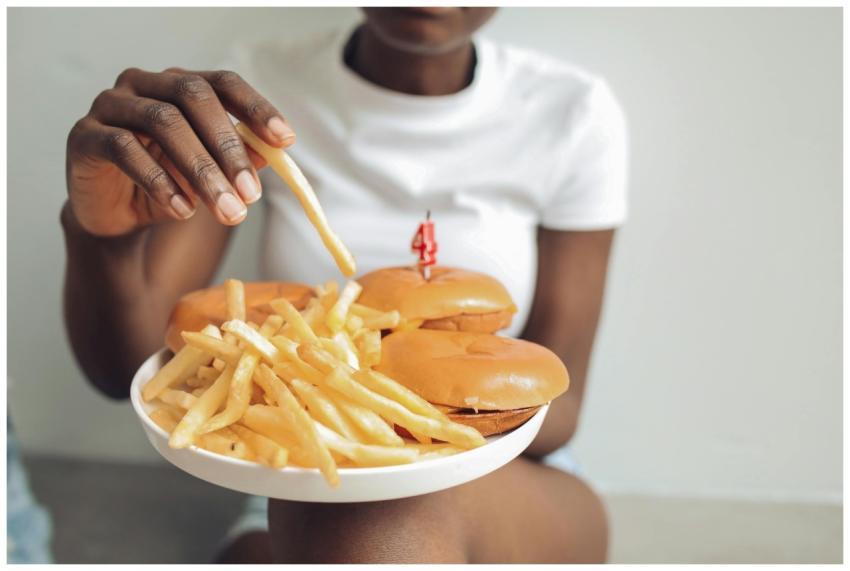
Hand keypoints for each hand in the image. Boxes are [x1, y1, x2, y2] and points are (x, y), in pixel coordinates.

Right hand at [66, 68, 294, 235]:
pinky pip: (125, 149)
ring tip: (226, 209)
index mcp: (179, 85)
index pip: (222, 83)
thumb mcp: (211, 175)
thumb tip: (269, 155)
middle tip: (252, 193)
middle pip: (193, 97)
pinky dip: (160, 182)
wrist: (116, 217)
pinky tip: (184, 210)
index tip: (285, 140)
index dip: (255, 108)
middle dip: (229, 147)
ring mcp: (111, 105)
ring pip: (163, 122)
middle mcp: (144, 84)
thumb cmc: (169, 186)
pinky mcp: (85, 135)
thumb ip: (237, 160)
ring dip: (201, 170)